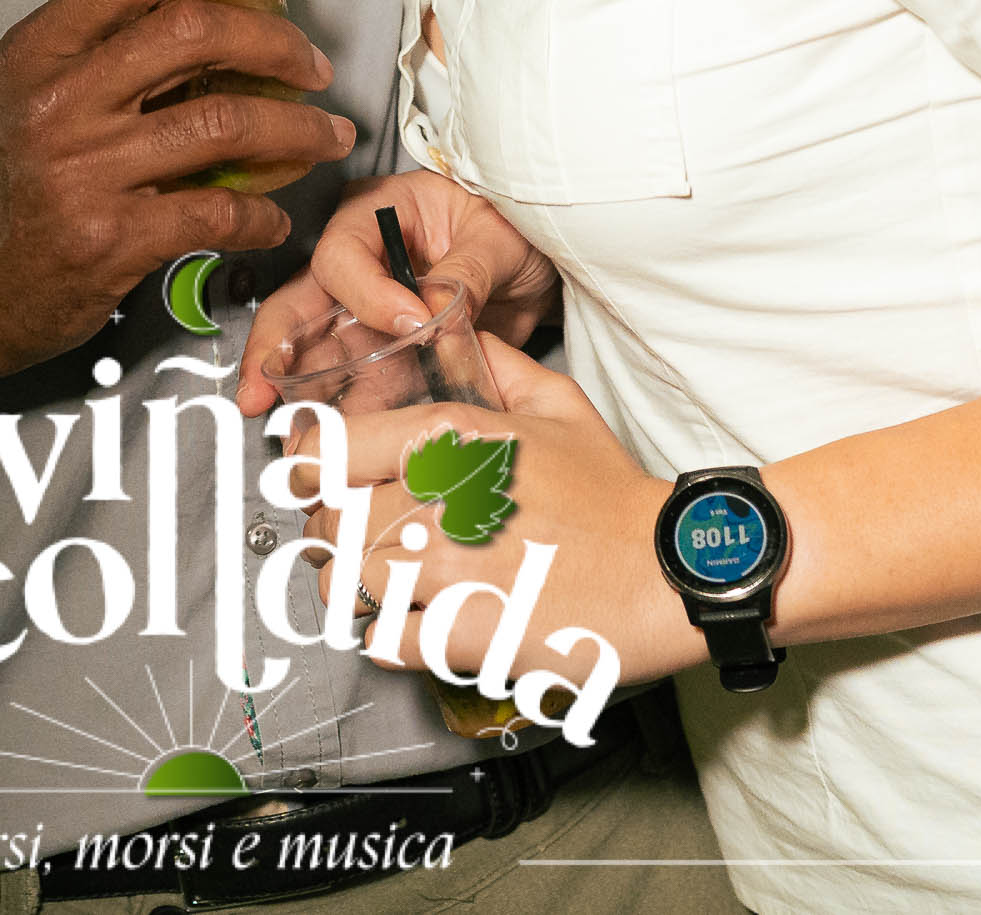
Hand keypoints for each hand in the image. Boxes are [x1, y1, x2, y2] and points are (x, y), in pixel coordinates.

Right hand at [0, 0, 358, 395]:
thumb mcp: (20, 97)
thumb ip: (94, 56)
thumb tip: (205, 21)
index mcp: (35, 52)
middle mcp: (58, 102)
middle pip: (194, 33)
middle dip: (277, 42)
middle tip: (314, 65)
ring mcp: (84, 171)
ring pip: (223, 122)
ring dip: (296, 129)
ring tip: (326, 135)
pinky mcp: (111, 240)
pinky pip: (216, 212)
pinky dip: (262, 215)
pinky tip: (273, 219)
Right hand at [235, 170, 558, 418]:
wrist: (536, 266)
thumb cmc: (511, 228)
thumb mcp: (498, 241)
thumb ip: (465, 271)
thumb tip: (432, 311)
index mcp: (377, 213)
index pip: (343, 254)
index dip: (367, 294)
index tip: (410, 323)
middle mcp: (358, 261)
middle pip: (300, 302)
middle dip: (273, 350)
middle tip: (258, 394)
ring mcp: (363, 307)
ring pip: (315, 348)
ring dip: (300, 391)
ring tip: (292, 432)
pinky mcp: (380, 349)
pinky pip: (353, 379)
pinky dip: (344, 410)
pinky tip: (338, 439)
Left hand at [310, 334, 702, 687]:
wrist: (667, 573)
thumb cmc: (616, 499)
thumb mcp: (560, 405)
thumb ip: (498, 365)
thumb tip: (461, 339)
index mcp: (452, 439)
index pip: (326, 450)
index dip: (312, 471)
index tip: (322, 481)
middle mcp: (439, 500)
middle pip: (328, 520)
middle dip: (334, 533)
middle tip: (358, 538)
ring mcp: (447, 571)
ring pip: (344, 583)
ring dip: (356, 587)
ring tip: (383, 584)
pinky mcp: (463, 634)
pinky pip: (381, 642)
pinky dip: (388, 638)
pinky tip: (413, 624)